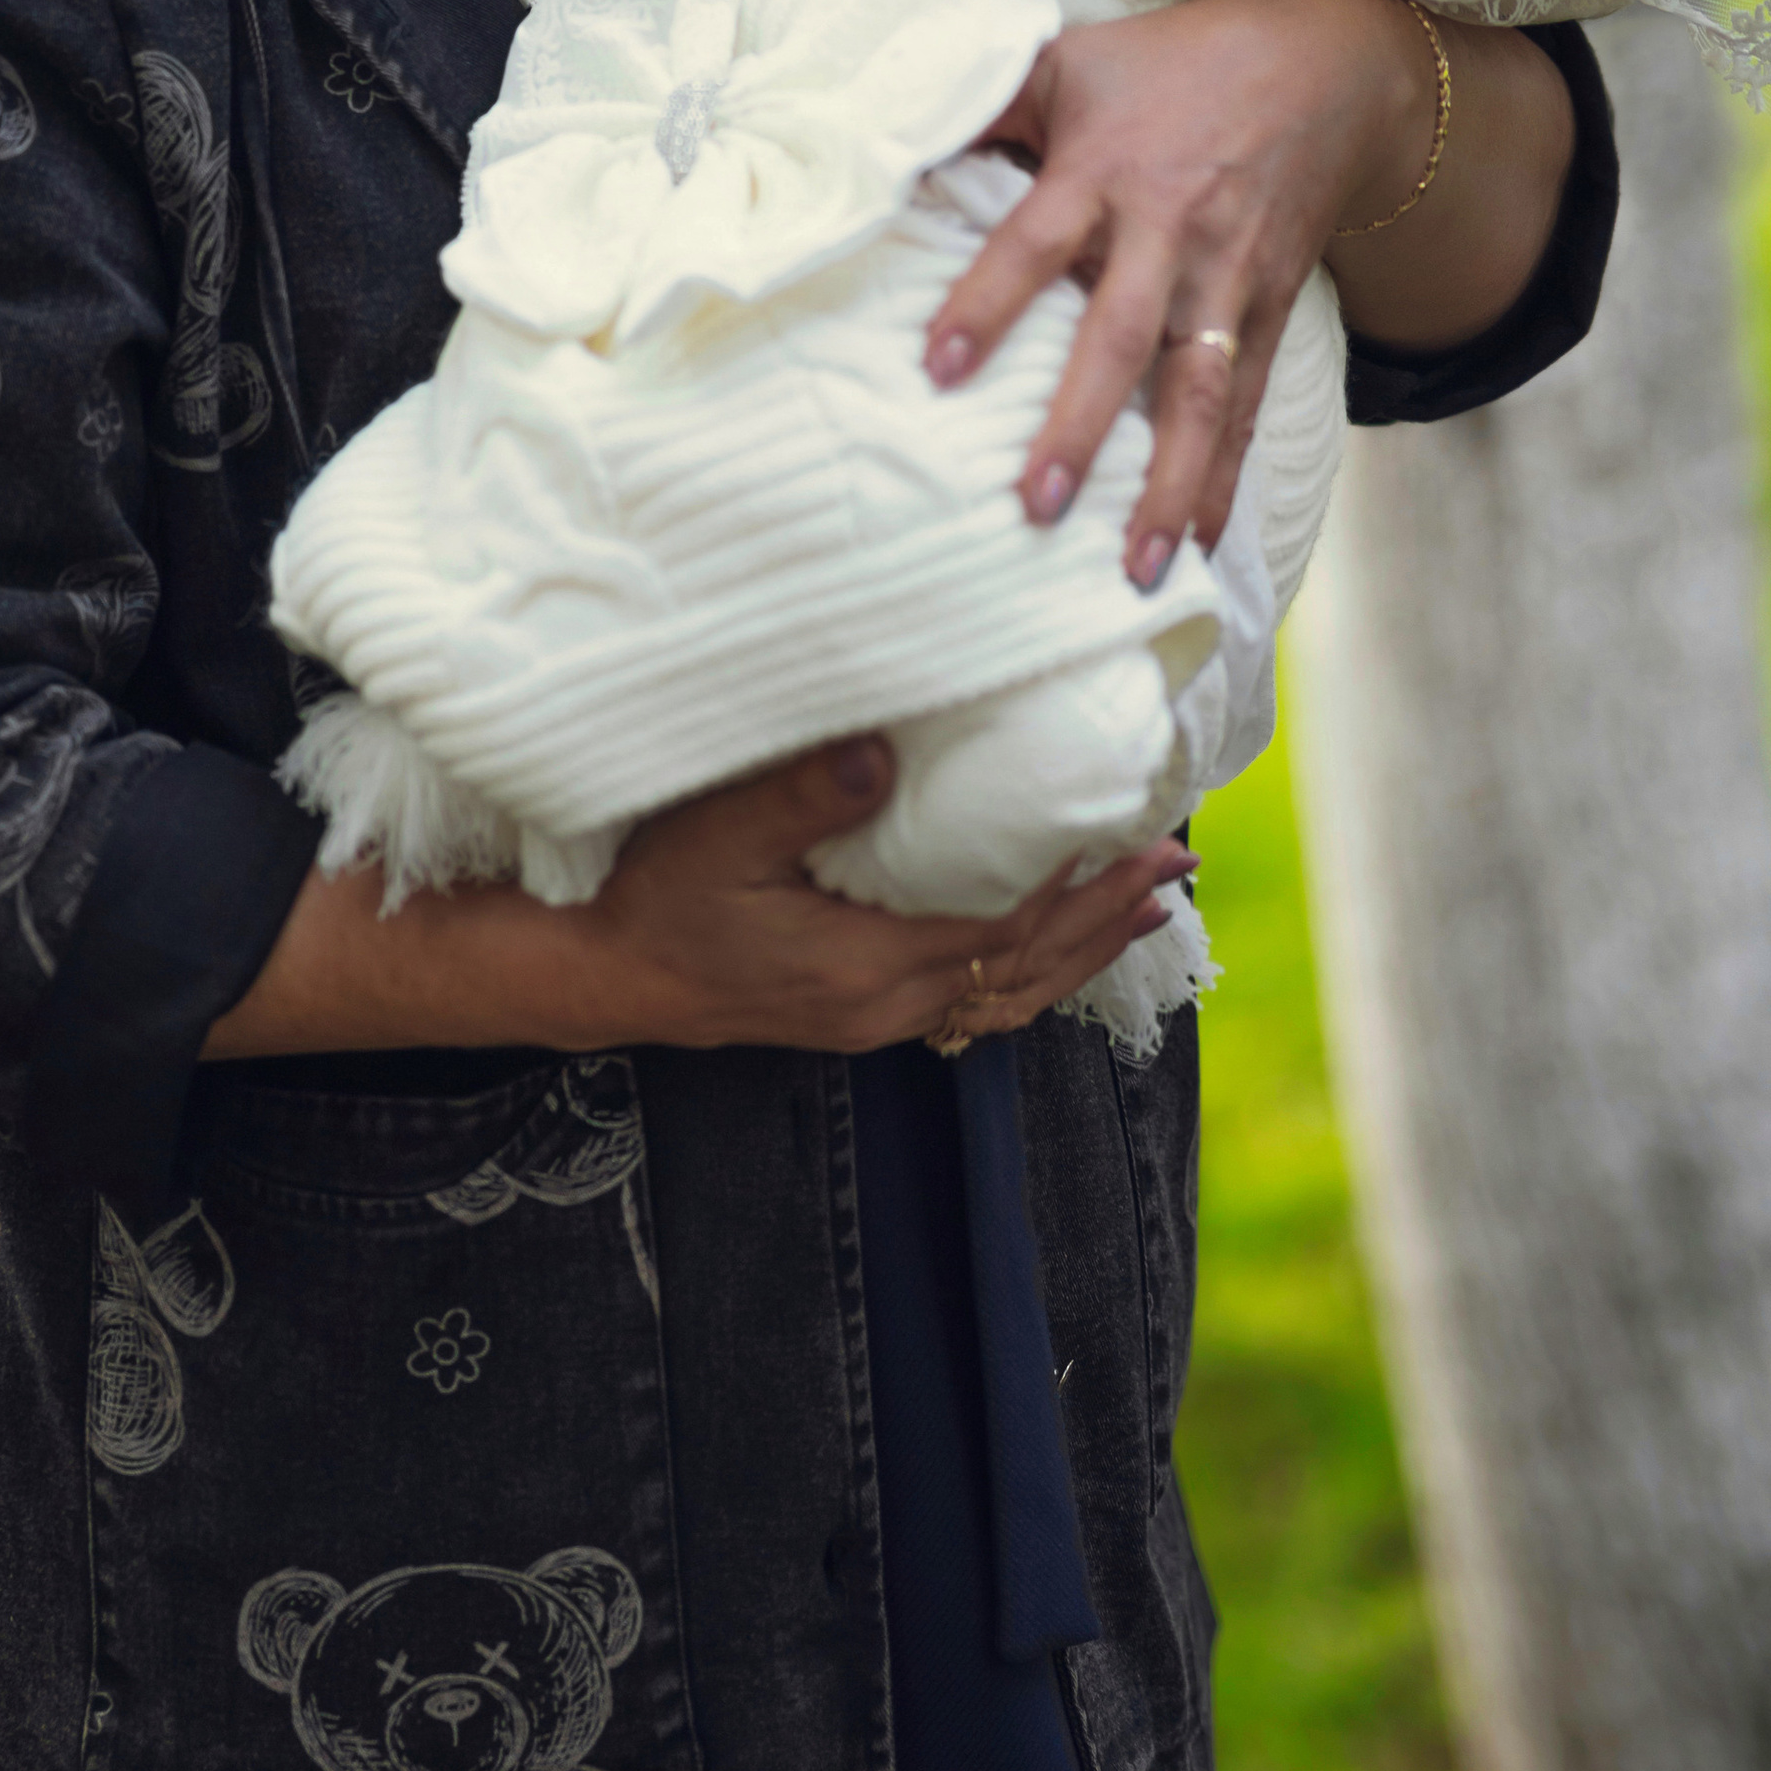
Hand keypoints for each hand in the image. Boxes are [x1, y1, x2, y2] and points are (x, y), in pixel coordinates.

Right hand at [207, 736, 1189, 1064]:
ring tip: (1149, 902)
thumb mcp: (713, 838)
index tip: (1139, 835)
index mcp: (868, 967)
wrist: (593, 976)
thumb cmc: (649, 899)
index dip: (1080, 884)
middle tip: (1177, 861)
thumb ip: (800, 797)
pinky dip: (1030, 969)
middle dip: (1107, 915)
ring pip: (1011, 992)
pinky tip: (1050, 944)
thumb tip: (890, 753)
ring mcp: (874, 1017)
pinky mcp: (857, 1012)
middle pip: (1029, 965)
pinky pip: (974, 1001)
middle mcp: (887, 1005)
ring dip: (1083, 947)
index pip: (1008, 924)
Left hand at [922, 0, 1427, 574]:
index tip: (939, 366)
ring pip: (1197, 391)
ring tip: (1136, 570)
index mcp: (1104, 168)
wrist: (1323, 63)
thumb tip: (877, 136)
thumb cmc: (1165, 66)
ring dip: (1167, 484)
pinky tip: (1196, 548)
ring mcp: (1226, 279)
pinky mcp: (1268, 311)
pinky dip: (1221, 480)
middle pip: (1122, 335)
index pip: (1037, 241)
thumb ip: (980, 102)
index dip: (988, 300)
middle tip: (1036, 503)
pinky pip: (1244, 406)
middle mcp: (1170, 231)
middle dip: (1081, 423)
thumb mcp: (1068, 60)